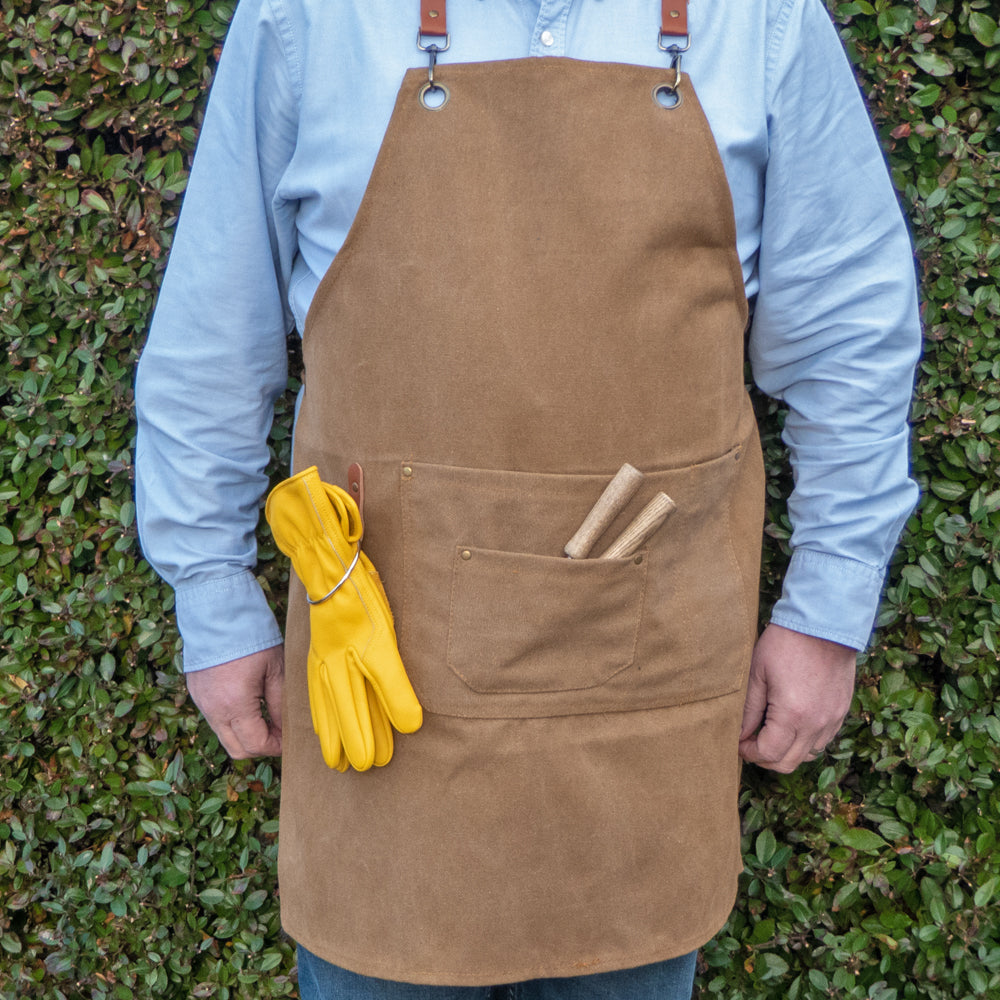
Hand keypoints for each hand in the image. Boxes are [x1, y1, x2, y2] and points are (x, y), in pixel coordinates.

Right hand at [186, 645, 284, 758]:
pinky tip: (249, 705)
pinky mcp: (196, 693)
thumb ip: (280, 704)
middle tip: (279, 733)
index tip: (289, 738)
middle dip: (260, 746)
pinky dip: (233, 721)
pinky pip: (215, 719)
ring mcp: (202, 702)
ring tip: (266, 718)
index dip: (276, 746)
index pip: (255, 744)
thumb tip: (286, 728)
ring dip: (246, 735)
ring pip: (224, 736)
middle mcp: (213, 710)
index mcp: (235, 705)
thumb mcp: (275, 670)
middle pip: (237, 749)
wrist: (217, 612)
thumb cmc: (251, 637)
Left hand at [738, 624, 855, 773]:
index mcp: (792, 715)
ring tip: (770, 734)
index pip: (769, 753)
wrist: (824, 623)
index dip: (749, 753)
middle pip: (789, 763)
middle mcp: (816, 724)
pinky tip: (791, 724)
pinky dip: (805, 741)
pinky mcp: (841, 711)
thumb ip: (749, 709)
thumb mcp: (758, 673)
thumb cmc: (786, 643)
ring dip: (787, 752)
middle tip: (750, 743)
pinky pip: (823, 740)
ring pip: (808, 755)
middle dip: (765, 758)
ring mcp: (832, 719)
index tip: (739, 743)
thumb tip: (740, 733)